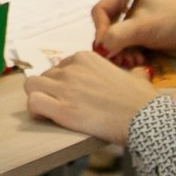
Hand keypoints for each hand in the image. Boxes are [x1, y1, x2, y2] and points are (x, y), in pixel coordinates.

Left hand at [26, 48, 159, 143]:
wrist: (144, 118)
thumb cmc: (142, 101)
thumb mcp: (137, 77)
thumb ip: (132, 73)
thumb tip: (140, 74)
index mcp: (86, 58)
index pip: (59, 66)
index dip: (63, 82)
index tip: (71, 95)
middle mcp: (72, 69)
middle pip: (45, 75)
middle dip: (50, 90)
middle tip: (61, 105)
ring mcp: (65, 87)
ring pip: (31, 85)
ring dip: (38, 97)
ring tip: (50, 111)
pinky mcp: (62, 109)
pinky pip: (33, 102)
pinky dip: (36, 110)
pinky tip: (47, 117)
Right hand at [93, 0, 175, 56]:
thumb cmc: (175, 21)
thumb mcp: (144, 26)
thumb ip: (118, 36)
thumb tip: (100, 48)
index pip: (100, 11)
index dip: (100, 30)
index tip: (105, 48)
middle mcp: (129, 6)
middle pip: (108, 29)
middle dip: (113, 46)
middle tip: (121, 59)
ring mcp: (138, 23)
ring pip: (118, 42)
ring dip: (122, 54)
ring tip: (134, 61)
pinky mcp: (146, 38)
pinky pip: (129, 49)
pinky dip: (131, 57)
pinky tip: (141, 62)